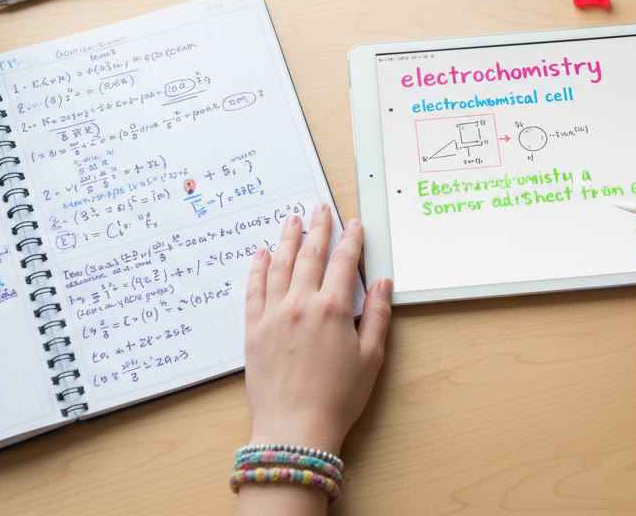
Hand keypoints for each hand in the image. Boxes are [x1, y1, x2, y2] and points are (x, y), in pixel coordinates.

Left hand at [243, 203, 392, 453]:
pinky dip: (258, 268)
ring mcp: (273, 315)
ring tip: (292, 219)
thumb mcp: (370, 357)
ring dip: (287, 238)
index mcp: (332, 309)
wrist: (296, 428)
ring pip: (280, 265)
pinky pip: (253, 290)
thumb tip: (382, 283)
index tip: (354, 224)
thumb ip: (376, 315)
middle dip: (317, 228)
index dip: (351, 239)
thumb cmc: (338, 398)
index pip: (343, 262)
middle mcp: (301, 304)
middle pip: (310, 255)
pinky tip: (262, 253)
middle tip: (320, 208)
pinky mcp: (253, 330)